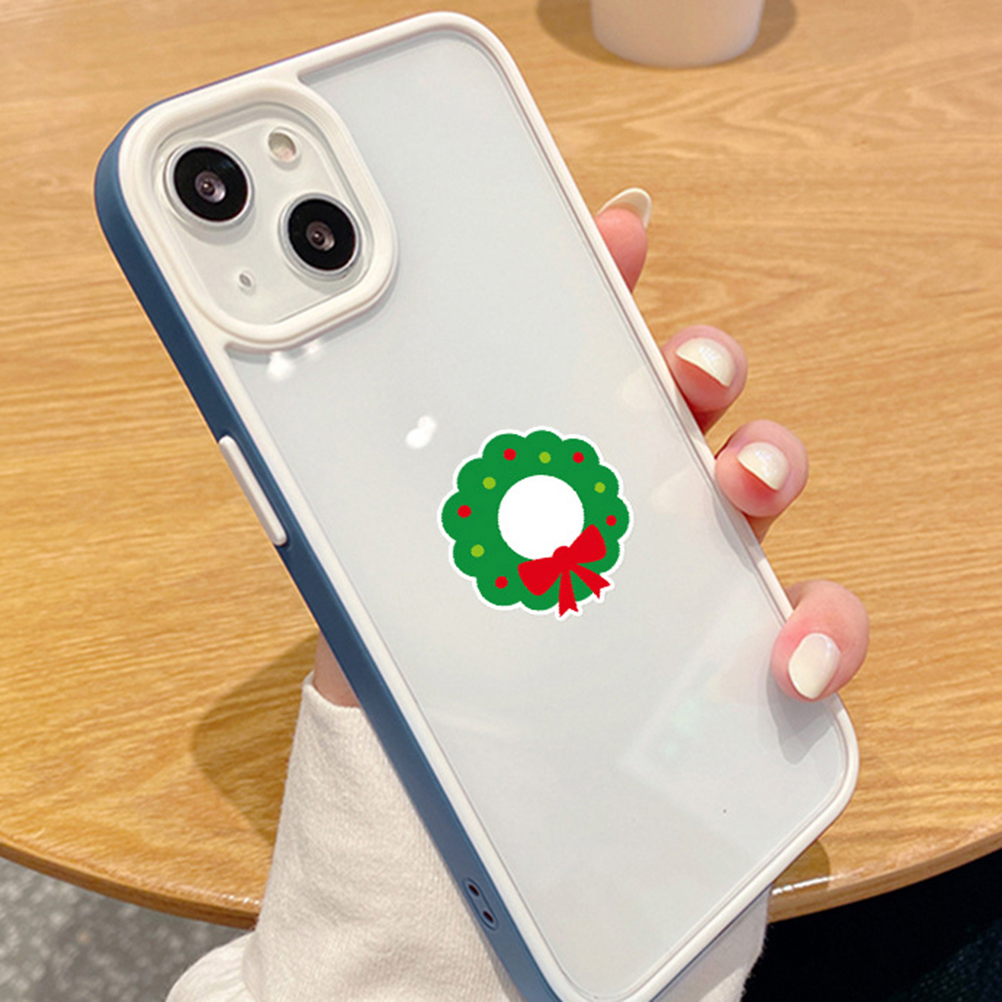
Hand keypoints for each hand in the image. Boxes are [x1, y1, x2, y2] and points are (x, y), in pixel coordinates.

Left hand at [315, 190, 867, 706]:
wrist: (438, 770)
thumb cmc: (407, 649)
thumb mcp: (361, 555)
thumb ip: (332, 478)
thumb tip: (290, 381)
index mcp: (541, 453)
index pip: (582, 346)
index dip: (610, 276)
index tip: (619, 226)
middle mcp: (623, 492)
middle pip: (691, 398)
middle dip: (701, 362)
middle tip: (684, 371)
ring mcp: (686, 564)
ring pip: (763, 484)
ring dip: (769, 461)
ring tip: (742, 483)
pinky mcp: (731, 650)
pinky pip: (810, 623)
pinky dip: (822, 626)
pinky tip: (788, 657)